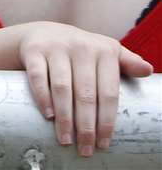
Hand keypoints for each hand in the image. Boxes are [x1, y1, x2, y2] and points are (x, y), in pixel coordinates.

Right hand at [18, 21, 153, 157]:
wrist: (43, 32)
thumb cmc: (81, 51)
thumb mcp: (105, 52)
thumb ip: (127, 63)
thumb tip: (148, 70)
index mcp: (103, 51)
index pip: (108, 92)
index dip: (106, 120)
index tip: (104, 143)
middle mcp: (81, 47)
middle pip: (85, 94)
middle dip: (86, 126)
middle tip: (85, 148)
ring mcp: (55, 47)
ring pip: (61, 88)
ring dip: (64, 118)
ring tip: (66, 139)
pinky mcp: (33, 50)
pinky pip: (38, 78)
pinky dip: (43, 98)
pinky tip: (48, 116)